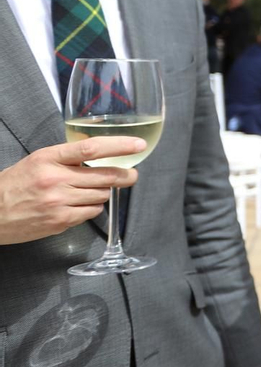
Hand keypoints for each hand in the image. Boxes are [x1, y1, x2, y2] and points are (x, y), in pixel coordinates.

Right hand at [0, 138, 144, 245]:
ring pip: (101, 195)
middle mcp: (55, 179)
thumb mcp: (38, 161)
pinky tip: (81, 204)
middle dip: (125, 175)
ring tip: (91, 191)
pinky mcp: (60, 221)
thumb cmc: (16, 184)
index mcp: (49, 158)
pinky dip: (92, 208)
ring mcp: (58, 202)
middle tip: (131, 175)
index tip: (138, 145)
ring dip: (103, 193)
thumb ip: (67, 157)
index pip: (92, 148)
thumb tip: (101, 154)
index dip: (119, 146)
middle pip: (105, 176)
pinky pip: (91, 212)